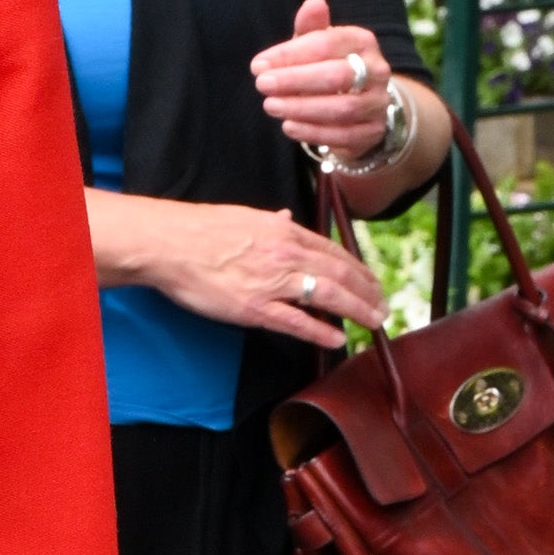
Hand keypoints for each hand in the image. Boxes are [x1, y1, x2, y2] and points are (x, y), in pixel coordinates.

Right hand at [89, 188, 386, 346]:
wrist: (170, 243)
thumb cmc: (200, 230)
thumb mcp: (245, 217)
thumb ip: (271, 222)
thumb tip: (287, 217)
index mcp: (284, 231)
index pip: (332, 250)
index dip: (357, 268)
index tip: (371, 280)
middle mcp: (286, 254)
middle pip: (339, 272)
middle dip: (367, 290)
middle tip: (383, 304)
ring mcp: (272, 282)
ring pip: (328, 295)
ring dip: (357, 309)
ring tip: (374, 320)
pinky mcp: (255, 308)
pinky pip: (297, 321)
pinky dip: (321, 330)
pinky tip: (339, 337)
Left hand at [248, 0, 405, 167]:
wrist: (363, 104)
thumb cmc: (331, 67)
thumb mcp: (319, 45)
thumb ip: (311, 28)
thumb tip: (312, 4)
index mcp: (361, 42)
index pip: (326, 44)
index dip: (290, 54)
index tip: (258, 65)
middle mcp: (376, 70)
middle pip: (336, 75)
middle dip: (295, 80)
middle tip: (262, 85)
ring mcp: (378, 102)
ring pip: (342, 107)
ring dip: (301, 108)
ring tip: (271, 106)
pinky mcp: (373, 131)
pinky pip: (344, 135)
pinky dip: (313, 132)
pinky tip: (288, 126)